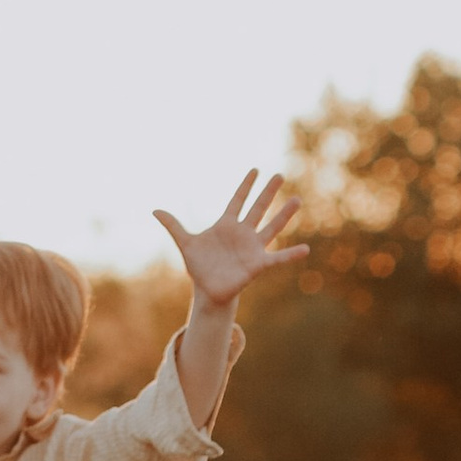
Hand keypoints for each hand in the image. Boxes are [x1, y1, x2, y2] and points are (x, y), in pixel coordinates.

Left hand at [154, 170, 308, 308]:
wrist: (208, 290)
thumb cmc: (199, 266)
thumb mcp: (186, 243)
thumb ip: (173, 226)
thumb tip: (154, 210)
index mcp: (226, 225)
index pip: (237, 200)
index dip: (245, 186)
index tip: (255, 170)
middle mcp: (243, 233)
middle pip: (258, 208)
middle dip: (268, 192)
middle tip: (280, 175)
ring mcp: (252, 247)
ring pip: (272, 227)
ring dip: (284, 215)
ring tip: (297, 200)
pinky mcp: (258, 264)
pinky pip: (278, 258)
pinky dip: (291, 255)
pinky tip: (306, 249)